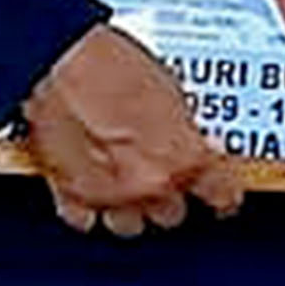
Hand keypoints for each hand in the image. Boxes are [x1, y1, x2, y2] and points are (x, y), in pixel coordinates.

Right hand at [20, 26, 243, 234]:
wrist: (59, 60)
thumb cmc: (112, 65)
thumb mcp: (172, 93)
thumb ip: (186, 132)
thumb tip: (194, 144)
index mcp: (185, 157)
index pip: (221, 195)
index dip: (225, 198)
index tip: (224, 201)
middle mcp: (150, 184)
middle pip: (172, 215)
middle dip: (170, 197)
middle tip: (165, 177)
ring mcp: (108, 194)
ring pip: (130, 225)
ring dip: (132, 208)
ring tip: (129, 186)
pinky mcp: (69, 195)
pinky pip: (85, 220)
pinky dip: (91, 209)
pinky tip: (94, 191)